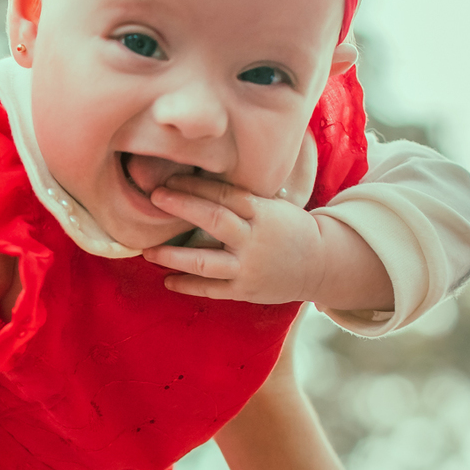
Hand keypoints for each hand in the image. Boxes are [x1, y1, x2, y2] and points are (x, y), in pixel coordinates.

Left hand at [143, 173, 324, 303]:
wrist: (321, 263)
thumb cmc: (289, 228)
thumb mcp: (273, 205)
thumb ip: (242, 199)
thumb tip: (198, 183)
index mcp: (262, 212)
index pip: (225, 194)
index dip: (196, 186)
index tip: (170, 179)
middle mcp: (254, 239)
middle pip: (214, 220)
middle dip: (182, 207)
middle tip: (154, 198)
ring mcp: (248, 267)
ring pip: (206, 261)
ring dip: (174, 256)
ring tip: (148, 251)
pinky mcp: (245, 290)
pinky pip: (212, 290)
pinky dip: (188, 286)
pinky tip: (167, 281)